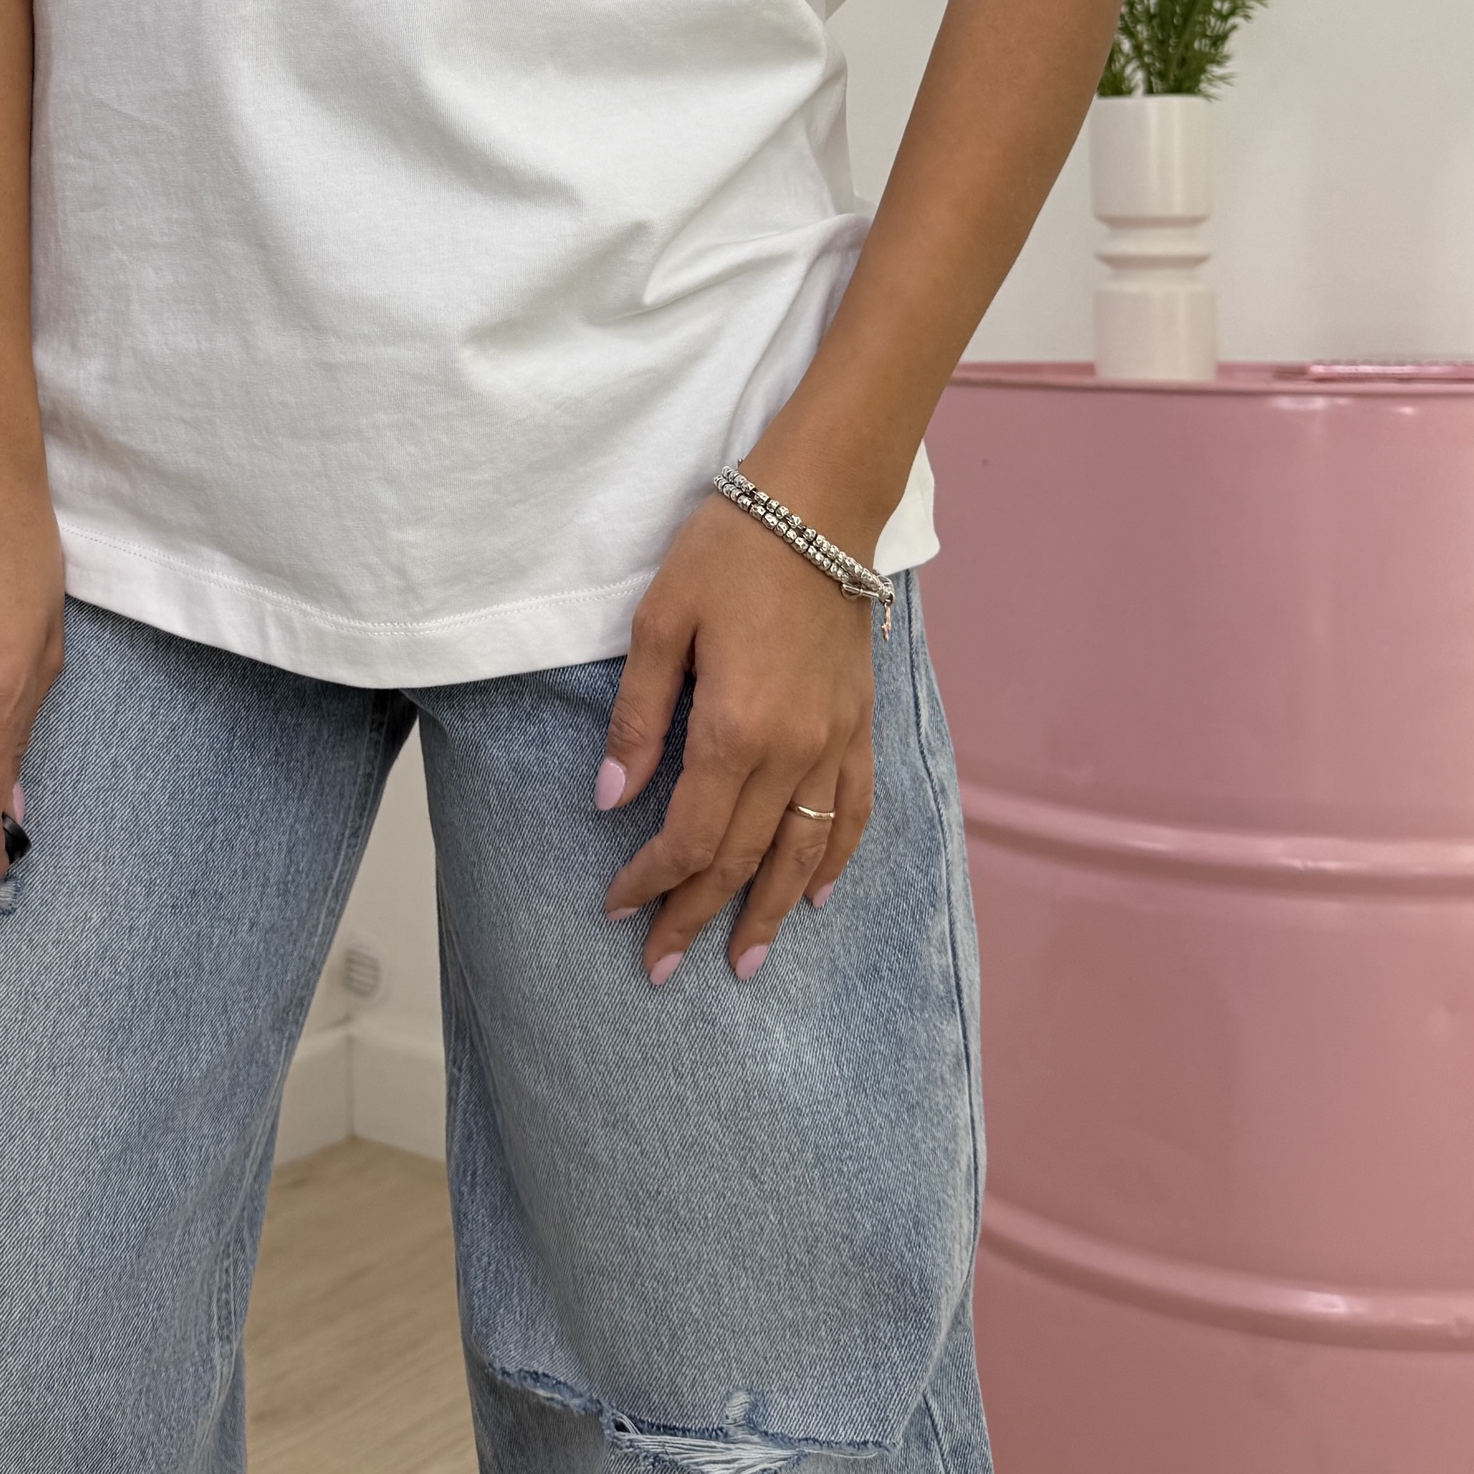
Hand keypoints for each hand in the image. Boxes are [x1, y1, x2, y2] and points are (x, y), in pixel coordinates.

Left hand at [598, 489, 875, 982]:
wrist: (818, 505)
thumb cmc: (728, 553)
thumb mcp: (660, 622)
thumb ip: (638, 717)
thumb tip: (613, 799)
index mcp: (734, 729)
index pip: (689, 836)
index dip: (650, 881)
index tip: (616, 909)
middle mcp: (792, 750)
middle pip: (742, 858)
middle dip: (697, 916)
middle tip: (663, 967)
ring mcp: (835, 740)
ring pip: (803, 851)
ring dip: (770, 914)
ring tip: (744, 963)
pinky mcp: (860, 723)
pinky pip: (854, 809)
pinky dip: (836, 859)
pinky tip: (818, 894)